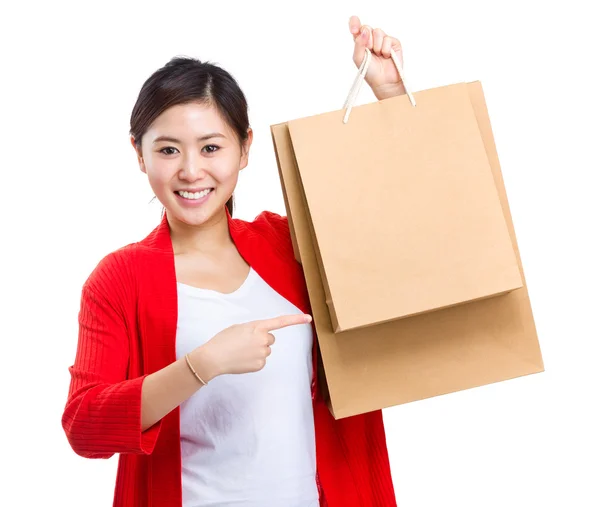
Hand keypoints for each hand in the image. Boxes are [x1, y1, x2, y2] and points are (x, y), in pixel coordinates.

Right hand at [192, 313, 312, 378]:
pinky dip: (253, 361)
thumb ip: (254, 329)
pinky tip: (242, 360)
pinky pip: (261, 361)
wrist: (213, 358)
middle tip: (245, 343)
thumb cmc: (223, 340)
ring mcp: (263, 353)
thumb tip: (262, 337)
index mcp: (257, 326)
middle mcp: (263, 339)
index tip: (309, 318)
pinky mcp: (260, 365)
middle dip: (261, 340)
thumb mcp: (239, 327)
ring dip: (256, 350)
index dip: (296, 320)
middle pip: (270, 339)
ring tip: (241, 351)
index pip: (281, 321)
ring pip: (265, 351)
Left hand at [348, 15, 407, 100]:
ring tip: (378, 55)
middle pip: (367, 27)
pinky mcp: (394, 42)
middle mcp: (372, 38)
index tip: (354, 30)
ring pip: (378, 32)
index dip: (354, 23)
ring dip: (376, 46)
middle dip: (367, 40)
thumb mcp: (358, 58)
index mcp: (361, 41)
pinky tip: (386, 56)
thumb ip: (358, 43)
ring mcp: (383, 40)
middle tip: (370, 51)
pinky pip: (388, 39)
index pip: (356, 26)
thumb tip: (364, 30)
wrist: (383, 81)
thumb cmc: (370, 71)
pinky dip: (385, 49)